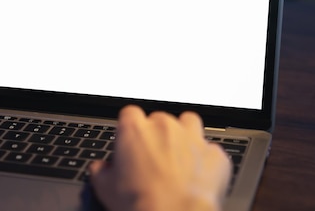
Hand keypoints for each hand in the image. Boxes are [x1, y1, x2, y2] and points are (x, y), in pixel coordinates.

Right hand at [89, 105, 230, 210]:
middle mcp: (163, 126)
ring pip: (188, 123)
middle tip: (153, 159)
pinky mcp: (214, 155)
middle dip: (157, 135)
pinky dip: (205, 160)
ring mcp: (192, 137)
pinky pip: (210, 150)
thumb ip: (100, 171)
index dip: (130, 129)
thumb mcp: (105, 189)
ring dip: (183, 135)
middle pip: (159, 119)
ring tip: (179, 156)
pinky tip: (198, 175)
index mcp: (134, 129)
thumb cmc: (141, 203)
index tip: (130, 143)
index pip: (130, 114)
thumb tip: (100, 169)